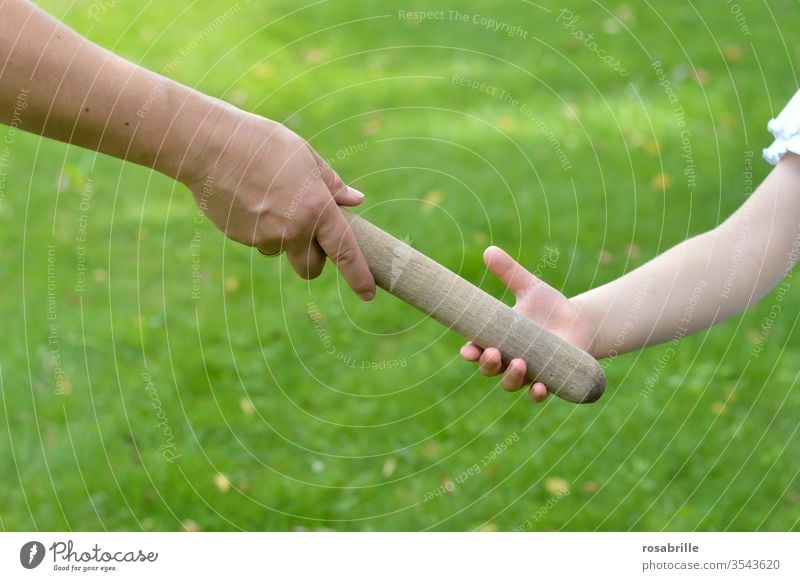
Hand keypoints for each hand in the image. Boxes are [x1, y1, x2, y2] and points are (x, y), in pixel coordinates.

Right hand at [180, 107, 374, 300]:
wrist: (207, 145)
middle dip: (312, 259)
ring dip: (281, 236)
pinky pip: (257, 240)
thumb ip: (331, 184)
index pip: (345, 252)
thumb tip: (355, 200)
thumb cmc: (261, 142)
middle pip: (311, 268)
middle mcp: (293, 230)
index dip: (359, 276)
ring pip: (281, 250)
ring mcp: (264, 238)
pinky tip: (245, 195)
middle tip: (306, 232)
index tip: (369, 294)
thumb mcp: (304, 155)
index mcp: (316, 208)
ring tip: (265, 195)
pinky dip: (257, 226)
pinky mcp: (240, 238)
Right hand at [460, 246, 594, 401]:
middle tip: (494, 353)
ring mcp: (527, 373)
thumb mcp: (529, 287)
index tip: (468, 349)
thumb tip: (489, 250)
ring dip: (511, 378)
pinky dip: (536, 394)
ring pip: (510, 384)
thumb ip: (509, 272)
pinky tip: (539, 388)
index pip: (476, 349)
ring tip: (520, 364)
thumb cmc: (548, 306)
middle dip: (489, 365)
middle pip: (489, 369)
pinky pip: (537, 394)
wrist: (580, 323)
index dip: (470, 352)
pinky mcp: (548, 380)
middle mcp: (508, 359)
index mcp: (498, 339)